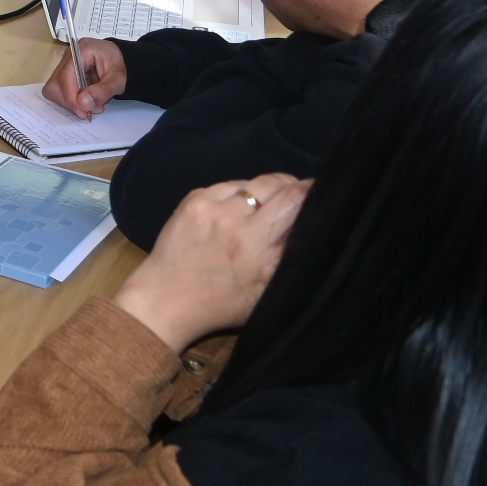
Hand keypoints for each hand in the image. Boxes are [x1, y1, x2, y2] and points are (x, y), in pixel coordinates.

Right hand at [41, 37, 126, 118]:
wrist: (124, 62)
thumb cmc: (122, 66)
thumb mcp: (117, 79)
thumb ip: (102, 91)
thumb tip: (83, 104)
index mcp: (81, 50)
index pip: (65, 75)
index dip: (71, 96)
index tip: (83, 111)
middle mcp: (69, 56)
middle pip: (55, 83)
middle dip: (69, 101)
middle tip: (87, 111)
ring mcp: (65, 65)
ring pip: (54, 89)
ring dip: (69, 102)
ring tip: (89, 105)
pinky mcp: (65, 74)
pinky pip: (59, 91)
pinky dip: (70, 100)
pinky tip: (85, 100)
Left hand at [113, 174, 309, 352]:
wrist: (166, 299)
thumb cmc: (222, 304)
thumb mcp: (268, 292)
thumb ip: (291, 259)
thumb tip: (312, 226)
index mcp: (262, 253)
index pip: (298, 203)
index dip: (314, 194)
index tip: (320, 198)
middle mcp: (239, 226)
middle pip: (282, 185)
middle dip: (295, 187)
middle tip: (296, 199)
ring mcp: (213, 209)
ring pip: (256, 182)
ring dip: (268, 189)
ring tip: (267, 206)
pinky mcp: (194, 199)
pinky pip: (230, 184)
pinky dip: (240, 193)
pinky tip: (237, 210)